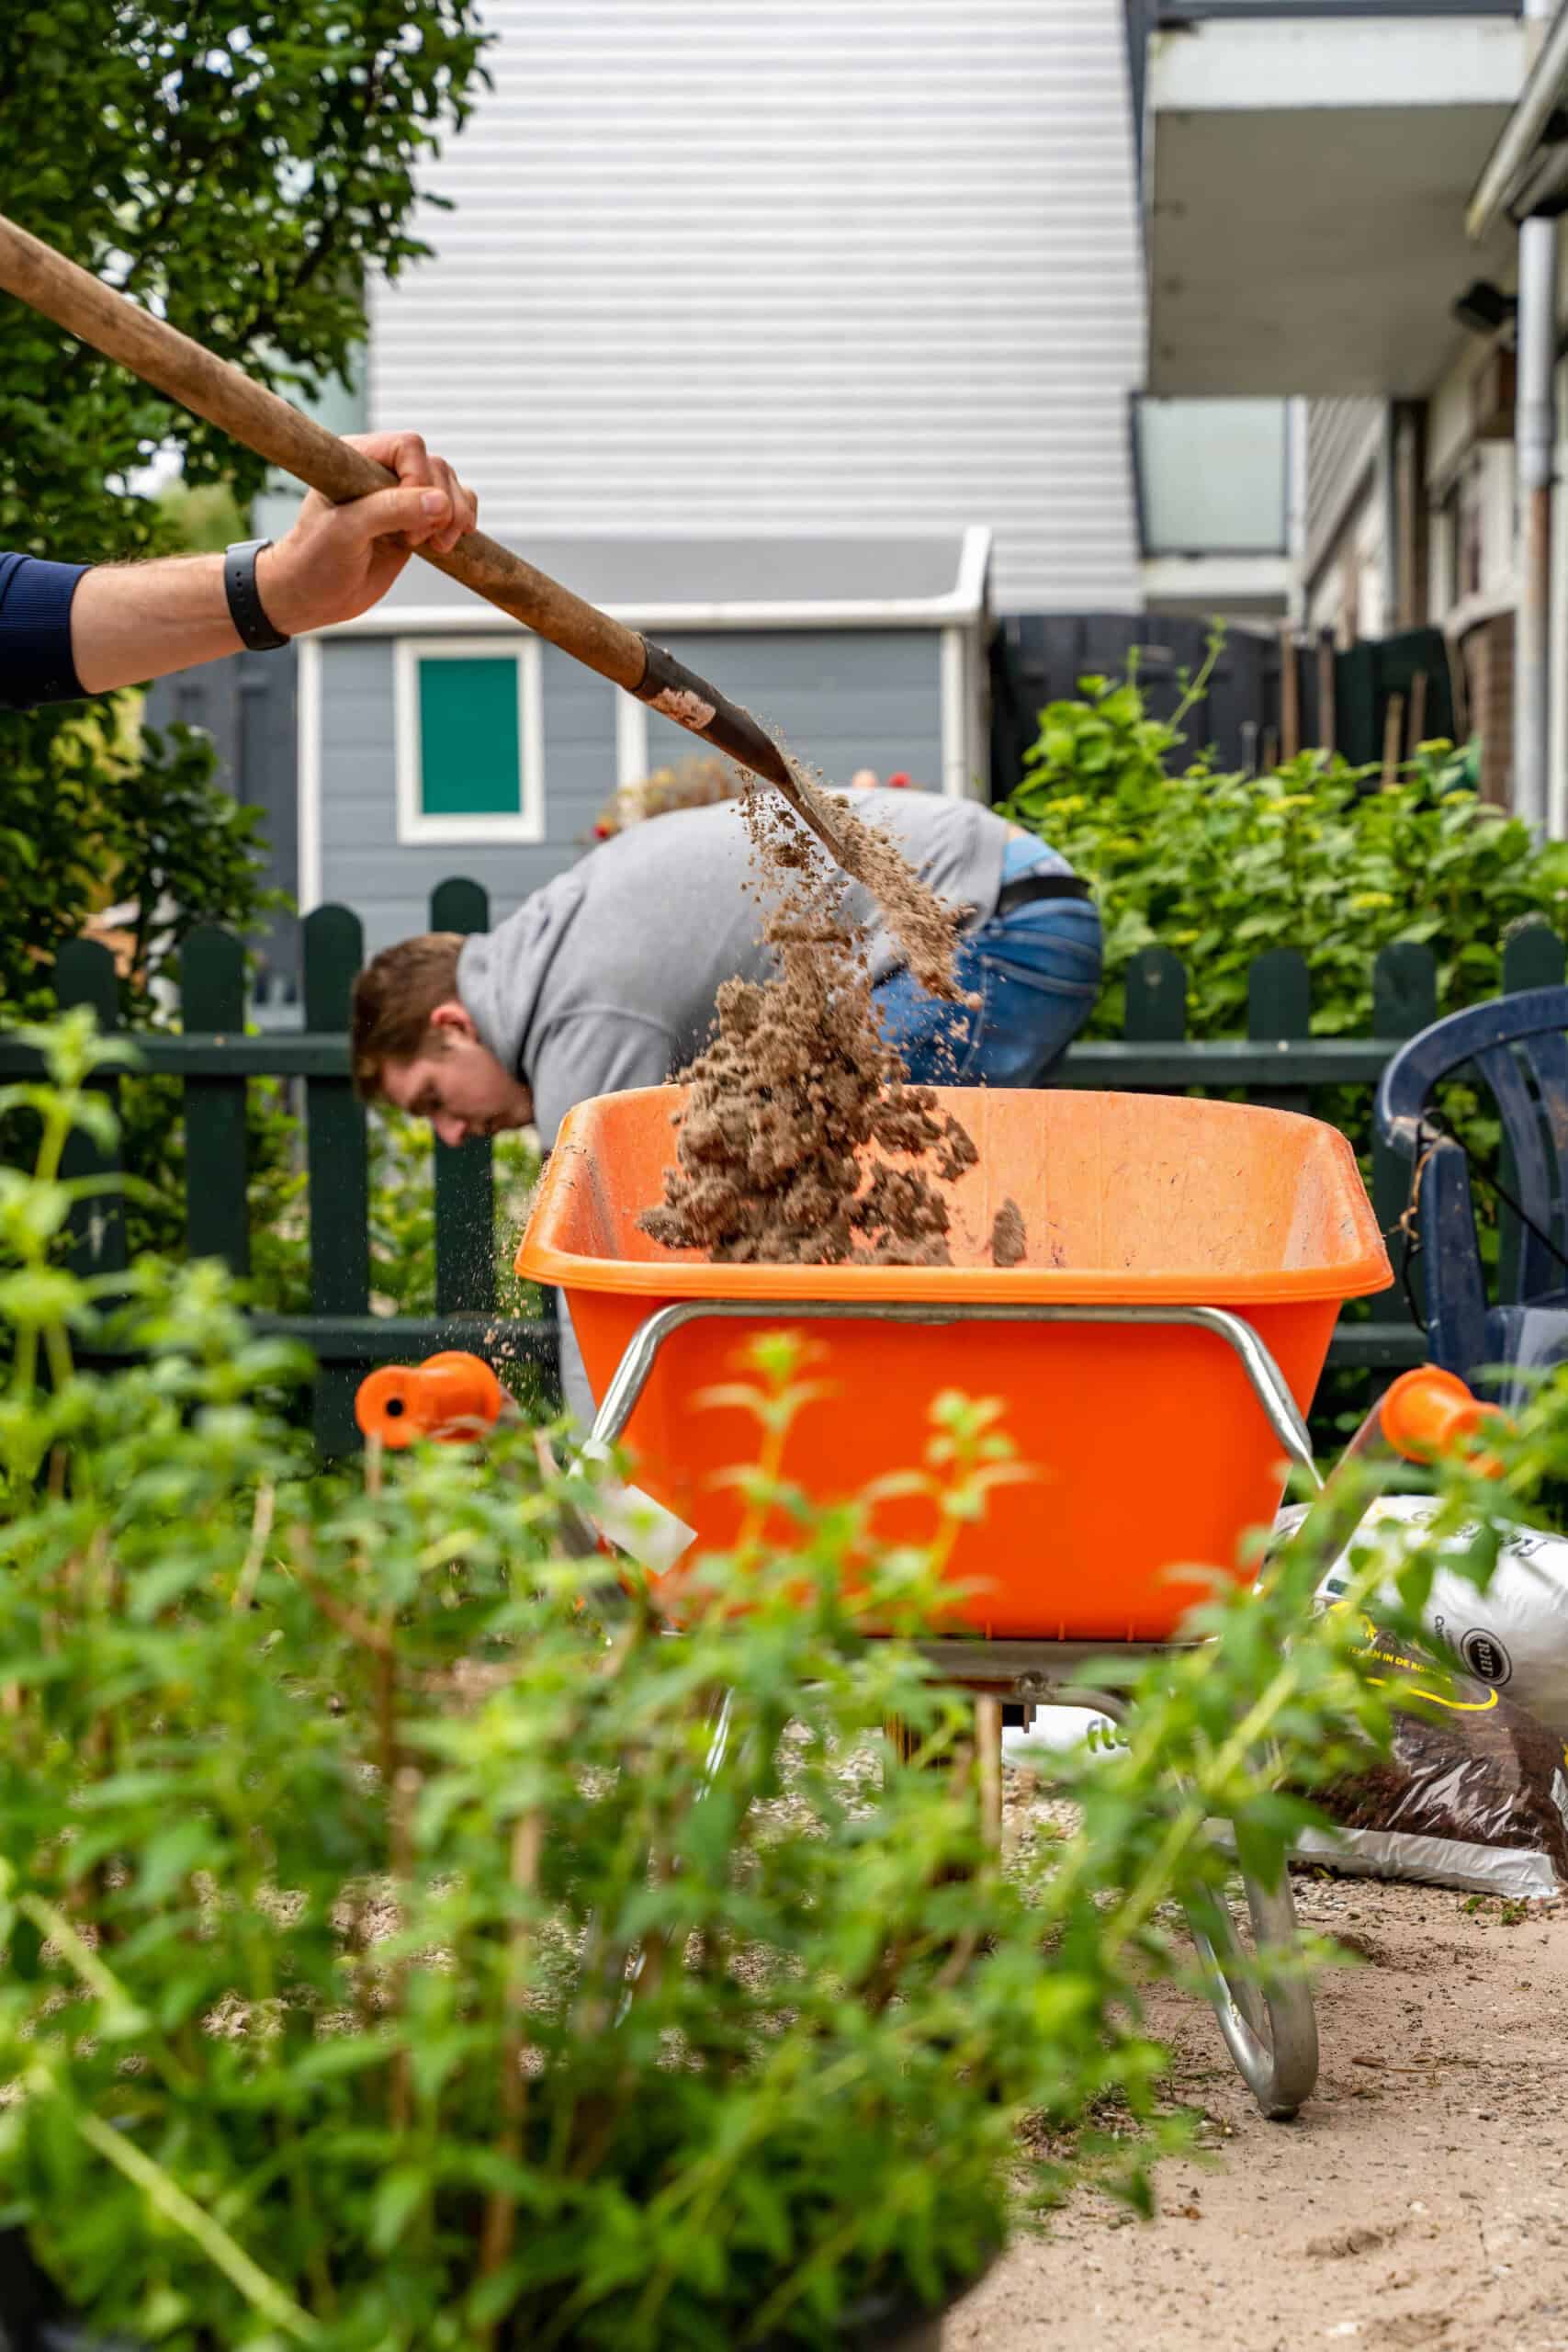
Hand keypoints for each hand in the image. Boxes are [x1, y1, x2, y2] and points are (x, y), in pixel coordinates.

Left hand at [255, 431, 478, 635]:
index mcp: (359, 458)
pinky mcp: (418, 521)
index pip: (408, 447)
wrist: (313, 596)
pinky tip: (448, 543)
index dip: (418, 479)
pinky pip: (457, 507)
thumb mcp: (348, 531)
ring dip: (456, 516)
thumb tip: (443, 503)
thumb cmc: (316, 559)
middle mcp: (383, 471)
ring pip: (451, 486)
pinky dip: (463, 522)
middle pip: (436, 467)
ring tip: (439, 546)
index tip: (406, 523)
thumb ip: (393, 510)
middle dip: (441, 505)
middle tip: (417, 540)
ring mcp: (403, 497)